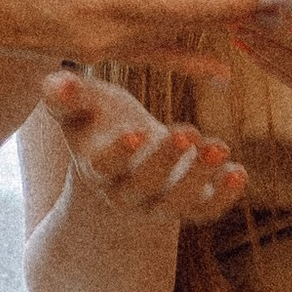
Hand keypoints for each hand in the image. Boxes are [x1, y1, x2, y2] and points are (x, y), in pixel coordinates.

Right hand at [0, 0, 291, 72]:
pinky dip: (189, 51)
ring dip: (223, 20)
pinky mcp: (95, 48)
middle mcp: (112, 32)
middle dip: (247, 8)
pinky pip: (153, 50)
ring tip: (273, 8)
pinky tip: (221, 64)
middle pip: (194, 19)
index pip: (189, 0)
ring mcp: (104, 46)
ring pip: (177, 31)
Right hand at [43, 71, 246, 222]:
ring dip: (201, 178)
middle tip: (187, 130)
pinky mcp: (187, 207)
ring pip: (178, 202)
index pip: (104, 167)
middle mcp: (125, 192)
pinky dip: (223, 197)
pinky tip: (239, 172)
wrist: (123, 156)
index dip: (118, 154)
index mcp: (96, 166)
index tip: (136, 133)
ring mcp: (157, 204)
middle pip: (144, 186)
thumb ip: (66, 95)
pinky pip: (204, 211)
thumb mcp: (82, 105)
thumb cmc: (99, 119)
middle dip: (166, 161)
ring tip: (221, 145)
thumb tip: (53, 80)